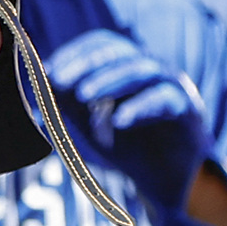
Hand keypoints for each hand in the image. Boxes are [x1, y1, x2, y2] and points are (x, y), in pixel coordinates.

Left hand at [66, 37, 214, 212]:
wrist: (162, 180)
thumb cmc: (126, 145)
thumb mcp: (88, 123)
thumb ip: (67, 103)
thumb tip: (38, 85)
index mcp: (127, 66)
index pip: (102, 44)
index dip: (75, 53)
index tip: (49, 69)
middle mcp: (151, 69)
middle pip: (120, 53)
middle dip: (87, 64)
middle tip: (61, 80)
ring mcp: (172, 86)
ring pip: (142, 70)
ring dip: (110, 80)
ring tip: (84, 96)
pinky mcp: (187, 110)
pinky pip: (165, 101)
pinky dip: (139, 108)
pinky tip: (119, 121)